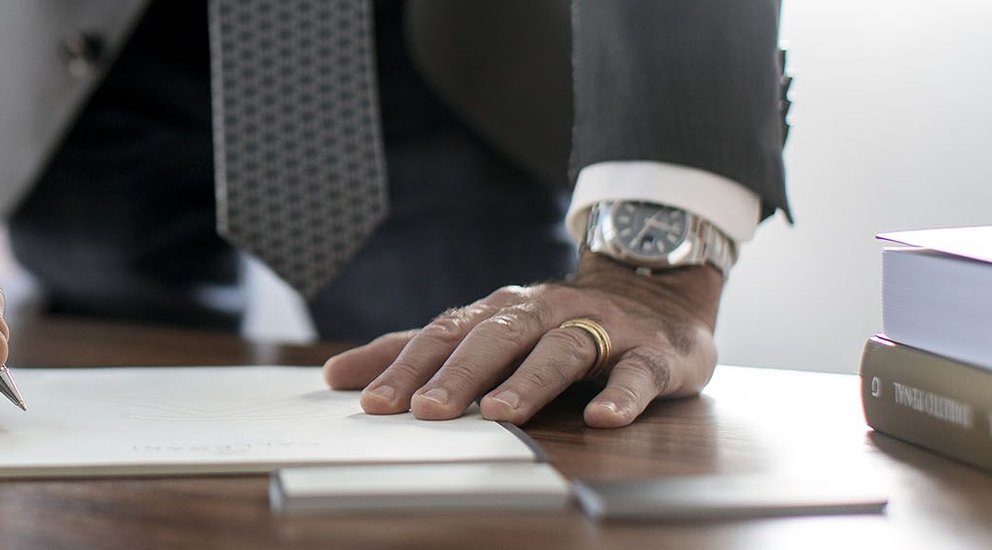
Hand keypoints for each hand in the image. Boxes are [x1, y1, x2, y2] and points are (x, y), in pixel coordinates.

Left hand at [321, 253, 723, 427]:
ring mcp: (600, 329)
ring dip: (529, 381)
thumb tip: (335, 375)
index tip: (370, 401)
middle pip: (495, 339)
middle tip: (425, 411)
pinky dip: (619, 394)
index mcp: (499, 311)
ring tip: (501, 412)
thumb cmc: (555, 323)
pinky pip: (636, 372)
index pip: (444, 336)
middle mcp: (544, 312)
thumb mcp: (485, 332)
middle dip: (458, 375)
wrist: (656, 288)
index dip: (407, 367)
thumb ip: (415, 352)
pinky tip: (602, 418)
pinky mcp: (651, 353)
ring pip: (560, 351)